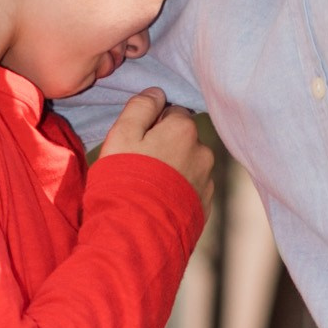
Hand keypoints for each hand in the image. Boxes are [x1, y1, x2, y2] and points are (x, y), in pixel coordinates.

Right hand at [101, 89, 213, 211]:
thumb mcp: (121, 135)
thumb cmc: (124, 181)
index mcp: (184, 129)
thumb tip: (157, 93)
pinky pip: (190, 189)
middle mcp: (203, 152)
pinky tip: (158, 203)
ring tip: (149, 189)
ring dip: (173, 170)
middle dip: (165, 147)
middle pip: (182, 139)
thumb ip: (140, 107)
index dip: (152, 124)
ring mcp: (206, 181)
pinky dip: (177, 192)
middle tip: (140, 167)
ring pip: (188, 164)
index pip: (172, 112)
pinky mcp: (205, 207)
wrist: (137, 235)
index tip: (136, 143)